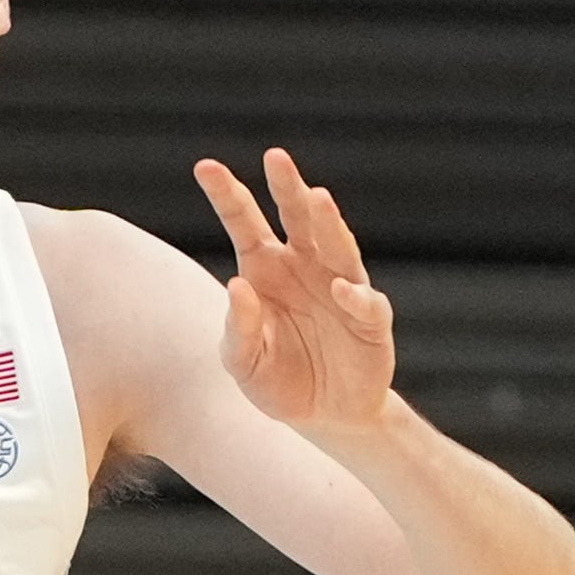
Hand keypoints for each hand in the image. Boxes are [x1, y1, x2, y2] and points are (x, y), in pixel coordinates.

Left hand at [194, 147, 395, 434]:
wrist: (326, 418)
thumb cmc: (278, 381)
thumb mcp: (243, 364)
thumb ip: (238, 330)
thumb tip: (239, 287)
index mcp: (264, 269)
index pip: (244, 223)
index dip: (227, 195)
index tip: (204, 166)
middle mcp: (304, 267)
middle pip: (296, 218)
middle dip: (287, 187)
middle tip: (274, 157)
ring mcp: (341, 288)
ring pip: (336, 245)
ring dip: (328, 222)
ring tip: (317, 198)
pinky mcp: (370, 320)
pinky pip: (365, 302)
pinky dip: (355, 296)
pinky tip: (341, 290)